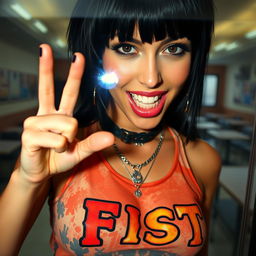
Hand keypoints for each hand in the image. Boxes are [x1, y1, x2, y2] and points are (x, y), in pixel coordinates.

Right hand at [19, 44, 113, 182]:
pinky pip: (57, 138)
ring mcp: (36, 123)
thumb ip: (93, 144)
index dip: (74, 75)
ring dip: (68, 140)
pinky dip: (59, 147)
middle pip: (49, 88)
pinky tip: (49, 149)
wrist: (40, 172)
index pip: (68, 92)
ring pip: (66, 123)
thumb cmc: (58, 159)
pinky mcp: (29, 134)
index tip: (77, 57)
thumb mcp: (79, 152)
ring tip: (59, 146)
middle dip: (47, 67)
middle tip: (45, 46)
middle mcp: (47, 114)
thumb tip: (111, 137)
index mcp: (60, 115)